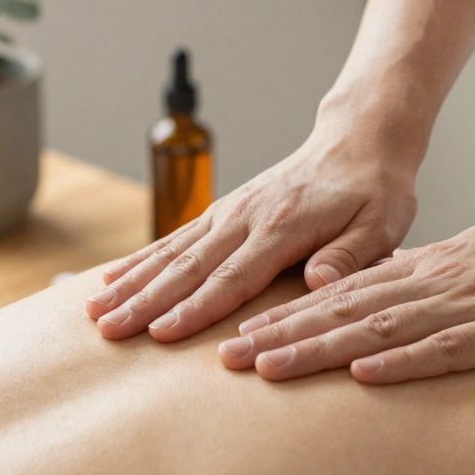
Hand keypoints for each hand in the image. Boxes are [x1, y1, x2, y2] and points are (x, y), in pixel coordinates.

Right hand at [85, 110, 419, 341]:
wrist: (357, 142)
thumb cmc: (374, 191)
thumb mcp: (381, 224)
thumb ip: (351, 256)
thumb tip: (320, 282)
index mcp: (282, 227)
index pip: (232, 277)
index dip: (195, 308)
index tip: (160, 332)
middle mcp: (245, 218)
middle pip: (188, 267)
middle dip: (145, 301)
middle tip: (108, 330)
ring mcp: (228, 213)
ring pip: (171, 253)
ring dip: (131, 283)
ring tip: (93, 310)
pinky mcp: (222, 213)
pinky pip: (174, 238)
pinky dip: (139, 260)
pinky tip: (110, 278)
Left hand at [216, 216, 474, 383]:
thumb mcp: (468, 259)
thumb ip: (422, 274)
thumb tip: (378, 285)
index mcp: (425, 267)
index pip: (343, 292)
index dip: (289, 314)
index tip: (242, 333)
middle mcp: (434, 282)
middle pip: (344, 310)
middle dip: (283, 334)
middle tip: (229, 357)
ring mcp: (466, 306)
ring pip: (378, 329)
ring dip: (320, 349)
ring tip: (270, 367)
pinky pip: (446, 349)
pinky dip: (403, 362)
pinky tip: (364, 374)